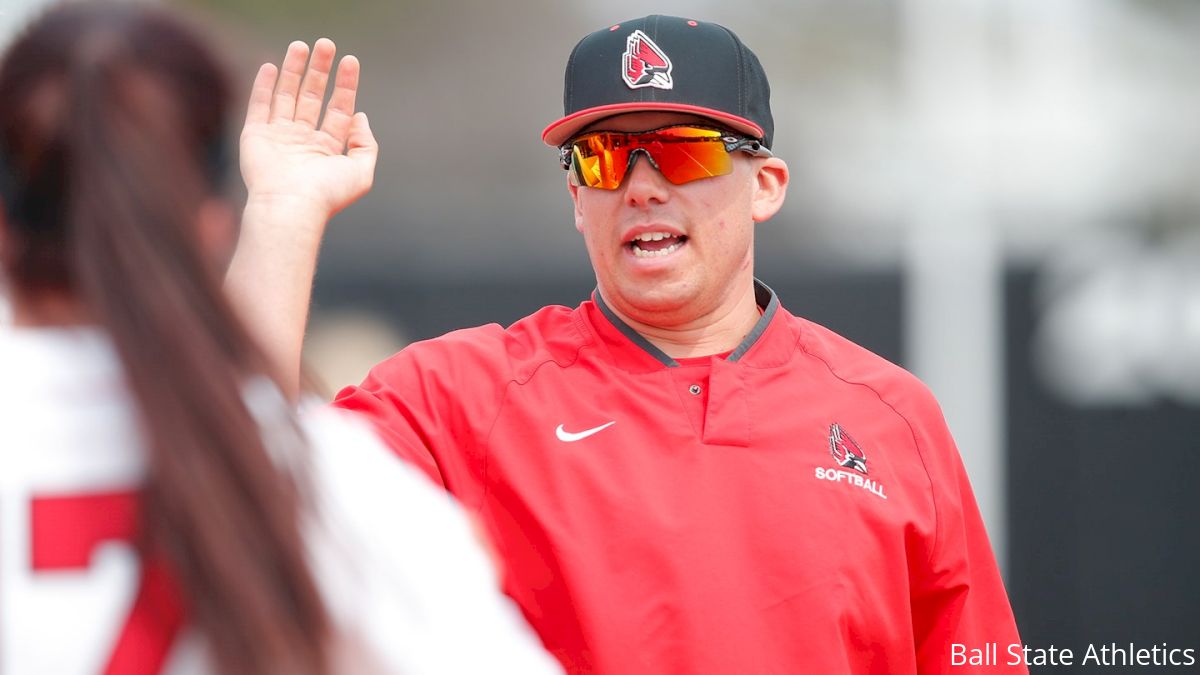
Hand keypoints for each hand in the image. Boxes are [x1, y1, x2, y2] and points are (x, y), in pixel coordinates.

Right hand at [240, 39, 376, 221]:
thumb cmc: (326, 194)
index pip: (338, 110)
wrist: (290, 206)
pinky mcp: (255, 137)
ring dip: (293, 70)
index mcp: (327, 150)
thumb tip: (360, 117)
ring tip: (301, 45)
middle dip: (320, 71)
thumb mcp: (361, 172)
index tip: (350, 61)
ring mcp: (278, 138)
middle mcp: (302, 142)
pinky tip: (271, 66)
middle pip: (312, 97)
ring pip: (286, 96)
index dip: (345, 85)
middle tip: (326, 44)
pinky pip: (259, 106)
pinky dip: (264, 86)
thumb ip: (366, 144)